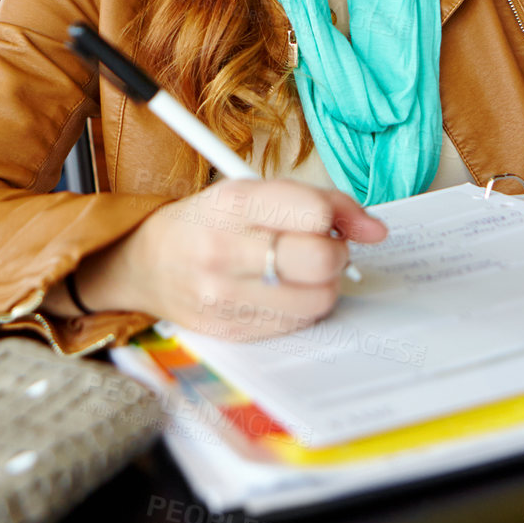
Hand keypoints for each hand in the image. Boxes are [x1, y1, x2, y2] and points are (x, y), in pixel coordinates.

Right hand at [79, 179, 387, 340]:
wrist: (147, 263)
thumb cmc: (210, 221)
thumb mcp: (252, 190)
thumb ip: (320, 201)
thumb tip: (376, 231)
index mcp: (232, 203)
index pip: (312, 211)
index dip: (335, 216)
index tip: (331, 220)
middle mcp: (224, 251)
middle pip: (320, 260)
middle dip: (336, 254)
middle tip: (324, 248)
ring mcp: (225, 297)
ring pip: (318, 298)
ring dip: (324, 285)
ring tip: (302, 271)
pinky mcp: (232, 332)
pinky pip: (297, 324)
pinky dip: (302, 307)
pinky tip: (282, 291)